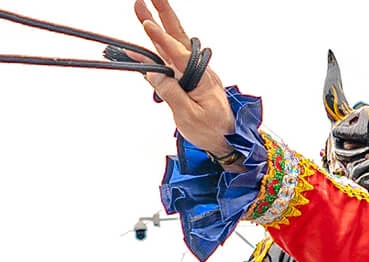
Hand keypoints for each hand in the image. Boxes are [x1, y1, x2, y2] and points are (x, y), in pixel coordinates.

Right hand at [131, 1, 235, 158]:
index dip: (162, 38)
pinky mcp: (188, 80)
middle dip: (162, 16)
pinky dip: (156, 51)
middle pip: (177, 37)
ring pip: (172, 45)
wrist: (227, 142)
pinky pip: (170, 61)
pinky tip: (142, 48)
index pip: (178, 53)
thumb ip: (171, 94)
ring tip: (141, 9)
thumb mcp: (190, 117)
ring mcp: (193, 74)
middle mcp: (198, 71)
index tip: (147, 24)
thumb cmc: (213, 131)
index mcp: (201, 77)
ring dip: (157, 26)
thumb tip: (154, 74)